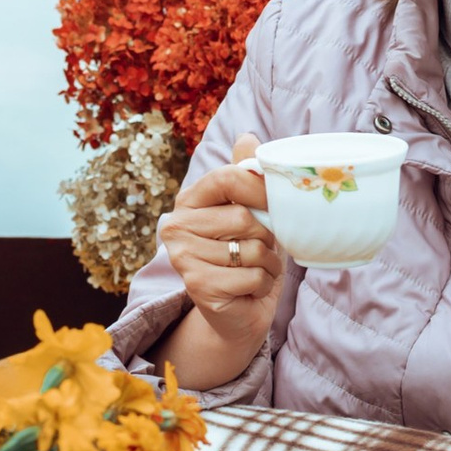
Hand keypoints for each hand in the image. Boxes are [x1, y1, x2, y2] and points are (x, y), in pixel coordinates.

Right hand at [155, 139, 288, 386]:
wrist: (238, 314)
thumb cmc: (246, 257)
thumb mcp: (251, 214)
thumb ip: (245, 176)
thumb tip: (248, 136)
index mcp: (189, 201)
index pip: (226, 178)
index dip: (258, 188)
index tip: (274, 203)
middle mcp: (177, 226)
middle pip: (243, 217)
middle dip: (267, 237)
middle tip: (261, 250)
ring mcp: (183, 257)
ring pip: (250, 249)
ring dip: (267, 264)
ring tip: (256, 271)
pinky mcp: (197, 285)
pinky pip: (251, 276)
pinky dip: (262, 285)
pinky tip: (250, 290)